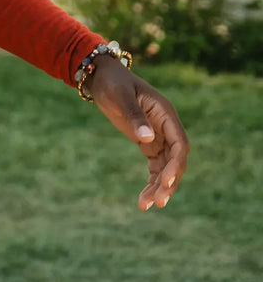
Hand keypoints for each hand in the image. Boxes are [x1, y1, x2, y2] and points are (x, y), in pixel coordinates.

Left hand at [87, 55, 188, 210]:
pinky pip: (154, 166)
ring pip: (165, 167)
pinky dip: (151, 182)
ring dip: (158, 187)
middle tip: (156, 202)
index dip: (176, 165)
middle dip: (167, 182)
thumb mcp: (120, 96)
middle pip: (175, 161)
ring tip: (146, 206)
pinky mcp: (147, 142)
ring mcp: (158, 136)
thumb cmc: (112, 82)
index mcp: (166, 114)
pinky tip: (143, 198)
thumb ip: (134, 116)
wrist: (100, 76)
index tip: (165, 181)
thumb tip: (147, 139)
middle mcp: (167, 127)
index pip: (180, 145)